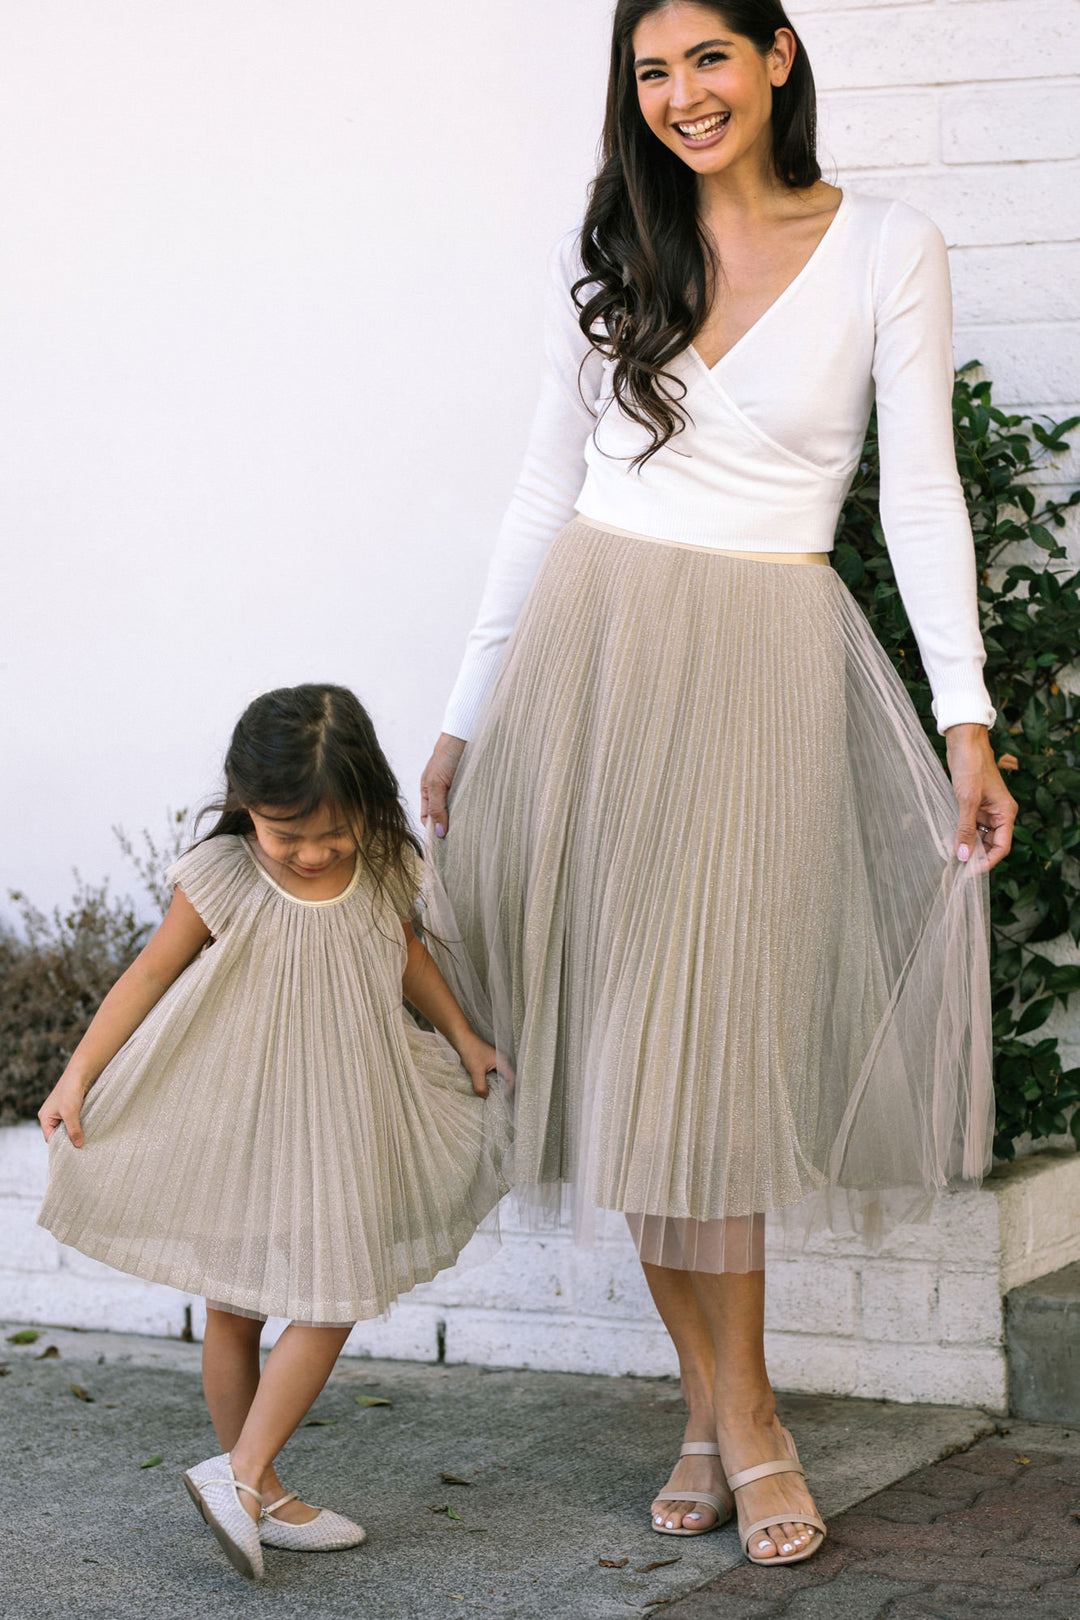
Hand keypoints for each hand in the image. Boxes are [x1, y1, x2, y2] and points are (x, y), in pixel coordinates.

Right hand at [38, 1071, 90, 1147]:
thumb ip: (73, 1130)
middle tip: (81, 1147)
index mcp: (45, 1118)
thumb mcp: (71, 1113)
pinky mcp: (72, 1109)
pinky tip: (89, 1129)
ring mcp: (61, 1112)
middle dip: (69, 1139)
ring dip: (76, 1131)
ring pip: (68, 1128)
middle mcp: (51, 1116)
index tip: (73, 1152)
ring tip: (86, 1139)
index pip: (50, 1138)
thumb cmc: (71, 1091)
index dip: (61, 1145)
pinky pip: (75, 1121)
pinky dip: (81, 1125)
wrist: (81, 1073)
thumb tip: (78, 1145)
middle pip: (59, 1134)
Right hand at [420, 733, 465, 838]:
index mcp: (429, 792)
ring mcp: (458, 790)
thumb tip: (439, 833)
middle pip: (444, 817)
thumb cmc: (446, 755)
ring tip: (472, 834)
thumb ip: (437, 807)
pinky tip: (480, 819)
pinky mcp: (472, 786)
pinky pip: (472, 803)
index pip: (428, 818)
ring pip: (459, 811)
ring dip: (465, 820)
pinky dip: (475, 811)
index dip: (434, 830)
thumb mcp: (436, 783)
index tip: (443, 844)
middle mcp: (443, 793)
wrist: (465, 734)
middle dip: (450, 828)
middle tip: (461, 842)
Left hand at [455, 1032, 515, 1098]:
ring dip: (495, 1085)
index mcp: (502, 1061)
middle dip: (502, 1089)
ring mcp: (494, 1061)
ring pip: (498, 1076)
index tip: (501, 1098)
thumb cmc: (471, 1051)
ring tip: (490, 1095)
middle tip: (497, 1099)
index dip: (509, 1089)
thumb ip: (481, 1085)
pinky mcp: (487, 1061)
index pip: (512, 1078)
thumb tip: (485, 1096)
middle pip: (506, 1078)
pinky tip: (483, 1086)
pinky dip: (489, 1081)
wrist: (461, 1038)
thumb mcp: (476, 1071)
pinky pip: (491, 1074)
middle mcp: (501, 1061)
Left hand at [945, 723, 1016, 872]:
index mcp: (1005, 813)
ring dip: (967, 844)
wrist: (964, 742)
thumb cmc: (970, 766)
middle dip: (975, 855)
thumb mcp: (967, 800)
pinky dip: (961, 833)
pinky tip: (949, 839)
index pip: (1002, 847)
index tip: (969, 871)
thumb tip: (963, 855)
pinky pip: (970, 825)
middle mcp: (999, 813)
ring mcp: (986, 809)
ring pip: (979, 836)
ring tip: (951, 853)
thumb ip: (965, 829)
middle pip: (991, 844)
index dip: (987, 862)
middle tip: (956, 866)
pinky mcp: (974, 804)